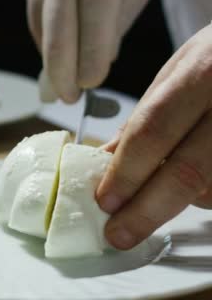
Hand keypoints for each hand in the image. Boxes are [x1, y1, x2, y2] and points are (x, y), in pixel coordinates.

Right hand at [20, 0, 157, 102]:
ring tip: (68, 81)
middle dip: (62, 69)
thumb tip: (88, 72)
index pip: (94, 15)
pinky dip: (47, 42)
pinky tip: (60, 55)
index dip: (91, 53)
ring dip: (53, 58)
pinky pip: (34, 19)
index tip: (90, 84)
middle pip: (57, 25)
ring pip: (41, 26)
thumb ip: (111, 29)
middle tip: (70, 98)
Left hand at [97, 23, 211, 249]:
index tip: (104, 202)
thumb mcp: (177, 72)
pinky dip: (206, 193)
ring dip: (177, 201)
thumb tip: (105, 162)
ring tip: (159, 190)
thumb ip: (145, 118)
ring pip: (211, 189)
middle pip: (187, 172)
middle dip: (146, 210)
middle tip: (119, 233)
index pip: (154, 132)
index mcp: (204, 73)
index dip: (126, 172)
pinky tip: (197, 180)